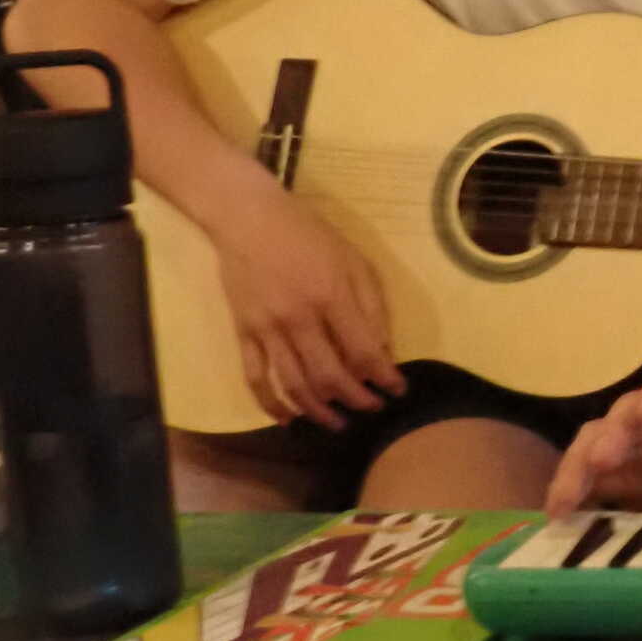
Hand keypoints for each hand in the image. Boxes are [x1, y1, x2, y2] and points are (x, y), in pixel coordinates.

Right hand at [213, 183, 404, 428]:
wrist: (247, 217)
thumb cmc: (308, 235)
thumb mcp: (354, 259)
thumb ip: (371, 306)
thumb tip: (382, 352)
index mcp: (331, 296)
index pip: (364, 352)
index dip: (384, 377)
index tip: (398, 390)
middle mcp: (299, 318)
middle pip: (330, 376)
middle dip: (356, 400)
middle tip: (372, 409)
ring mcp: (267, 328)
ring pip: (294, 384)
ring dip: (319, 411)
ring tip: (338, 423)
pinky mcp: (243, 333)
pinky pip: (256, 378)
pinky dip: (271, 404)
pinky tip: (289, 419)